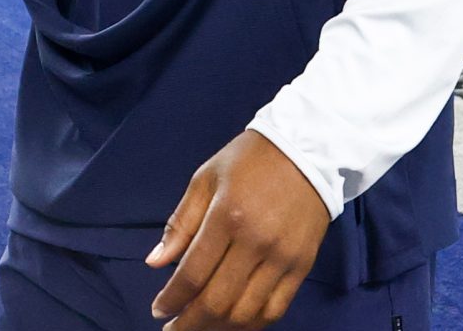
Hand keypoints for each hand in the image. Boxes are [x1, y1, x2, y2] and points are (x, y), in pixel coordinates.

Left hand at [145, 130, 329, 329]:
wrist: (307, 149)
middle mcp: (256, 243)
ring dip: (217, 329)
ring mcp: (282, 258)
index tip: (159, 310)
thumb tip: (155, 263)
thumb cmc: (249, 160)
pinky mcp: (302, 265)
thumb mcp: (205, 179)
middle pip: (217, 301)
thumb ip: (180, 223)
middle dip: (189, 323)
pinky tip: (233, 324)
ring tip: (200, 328)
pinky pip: (275, 309)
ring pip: (246, 313)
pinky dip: (251, 325)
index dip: (171, 299)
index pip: (192, 274)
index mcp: (227, 217)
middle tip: (174, 329)